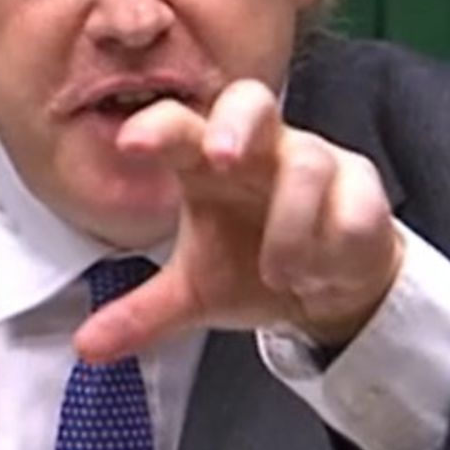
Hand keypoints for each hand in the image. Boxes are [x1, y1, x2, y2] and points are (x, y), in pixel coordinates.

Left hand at [73, 79, 405, 362]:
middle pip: (251, 101)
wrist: (332, 289)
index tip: (130, 145)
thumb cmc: (255, 267)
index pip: (180, 127)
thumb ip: (144, 315)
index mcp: (209, 163)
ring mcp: (317, 161)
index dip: (158, 129)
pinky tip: (323, 272)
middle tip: (221, 158)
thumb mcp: (197, 294)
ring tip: (282, 273)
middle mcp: (261, 150)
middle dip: (235, 125)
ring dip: (290, 225)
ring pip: (306, 164)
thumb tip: (86, 349)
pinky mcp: (363, 188)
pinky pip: (354, 206)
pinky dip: (334, 246)